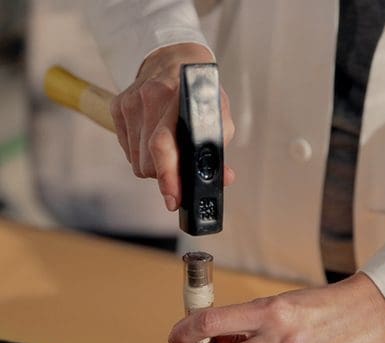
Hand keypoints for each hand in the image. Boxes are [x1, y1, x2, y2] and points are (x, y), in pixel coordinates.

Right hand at [110, 43, 234, 210]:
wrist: (174, 58)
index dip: (168, 176)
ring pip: (136, 161)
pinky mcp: (118, 106)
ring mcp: (131, 101)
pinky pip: (127, 150)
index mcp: (180, 97)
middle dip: (165, 175)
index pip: (164, 144)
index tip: (173, 198)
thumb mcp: (217, 114)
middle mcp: (152, 97)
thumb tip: (223, 179)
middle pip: (149, 162)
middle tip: (178, 171)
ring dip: (153, 165)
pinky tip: (152, 138)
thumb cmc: (199, 92)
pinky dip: (141, 153)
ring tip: (168, 150)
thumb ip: (219, 149)